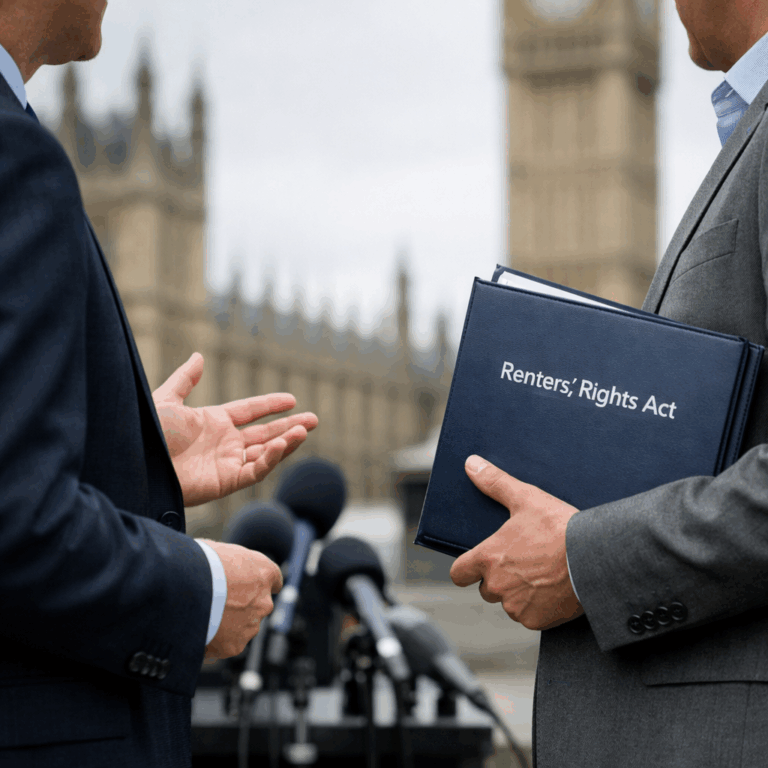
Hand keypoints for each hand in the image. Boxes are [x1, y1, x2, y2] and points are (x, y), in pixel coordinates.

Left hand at [152, 353, 318, 506]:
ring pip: (266, 452)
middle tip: (314, 419)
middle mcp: (224, 443)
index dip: (270, 405)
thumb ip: (185, 379)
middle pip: (265, 433)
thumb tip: (199, 356)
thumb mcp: (166, 399)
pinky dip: (272, 457)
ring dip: (287, 441)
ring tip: (305, 429)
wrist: (137, 463)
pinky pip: (256, 470)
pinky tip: (284, 443)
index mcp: (212, 423)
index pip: (249, 412)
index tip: (291, 400)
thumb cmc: (148, 433)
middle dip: (290, 426)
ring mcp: (227, 463)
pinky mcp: (227, 482)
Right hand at [199, 539, 282, 658]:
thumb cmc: (199, 563)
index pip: (273, 579)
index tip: (253, 586)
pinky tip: (197, 631)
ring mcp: (251, 625)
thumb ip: (231, 565)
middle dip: (241, 606)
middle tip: (217, 603)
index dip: (260, 583)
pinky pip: (225, 645)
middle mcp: (264, 601)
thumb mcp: (221, 552)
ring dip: (228, 625)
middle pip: (257, 606)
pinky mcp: (234, 645)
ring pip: (242, 627)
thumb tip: (224, 569)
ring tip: (202, 618)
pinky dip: (214, 642)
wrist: (186, 589)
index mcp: (264, 572)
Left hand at [450, 455, 583, 630]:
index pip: (458, 573)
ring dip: (519, 593)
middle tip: (523, 562)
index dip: (467, 568)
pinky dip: (538, 607)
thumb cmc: (559, 527)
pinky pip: (529, 616)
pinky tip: (552, 590)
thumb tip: (471, 463)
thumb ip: (494, 483)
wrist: (595, 558)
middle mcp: (497, 585)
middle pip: (486, 588)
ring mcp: (516, 606)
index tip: (477, 564)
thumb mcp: (526, 498)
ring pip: (509, 603)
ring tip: (541, 573)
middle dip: (499, 578)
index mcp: (488, 558)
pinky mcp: (536, 621)